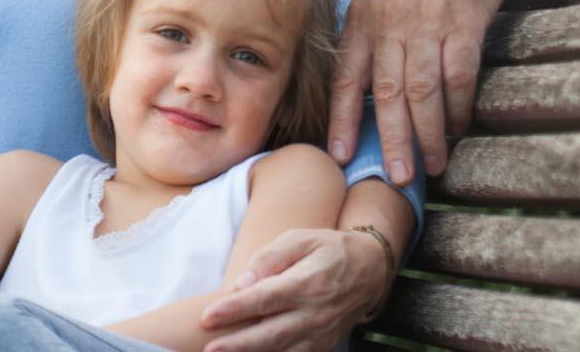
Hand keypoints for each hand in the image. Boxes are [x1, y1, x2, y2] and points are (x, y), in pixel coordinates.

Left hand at [199, 229, 393, 351]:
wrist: (372, 270)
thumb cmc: (329, 249)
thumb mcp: (301, 238)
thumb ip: (270, 258)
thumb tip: (243, 284)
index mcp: (307, 282)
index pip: (265, 299)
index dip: (235, 310)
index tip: (207, 317)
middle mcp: (315, 312)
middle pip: (271, 333)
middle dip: (238, 344)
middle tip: (209, 348)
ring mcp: (321, 332)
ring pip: (283, 350)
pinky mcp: (325, 344)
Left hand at [327, 0, 509, 180]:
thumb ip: (367, 32)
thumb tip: (357, 80)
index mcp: (364, 17)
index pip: (346, 77)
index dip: (341, 119)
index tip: (337, 154)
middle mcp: (391, 23)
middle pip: (387, 93)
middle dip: (390, 140)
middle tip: (395, 177)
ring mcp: (428, 23)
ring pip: (423, 90)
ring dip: (428, 133)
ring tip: (432, 165)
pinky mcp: (465, 22)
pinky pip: (460, 74)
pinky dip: (459, 105)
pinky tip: (459, 126)